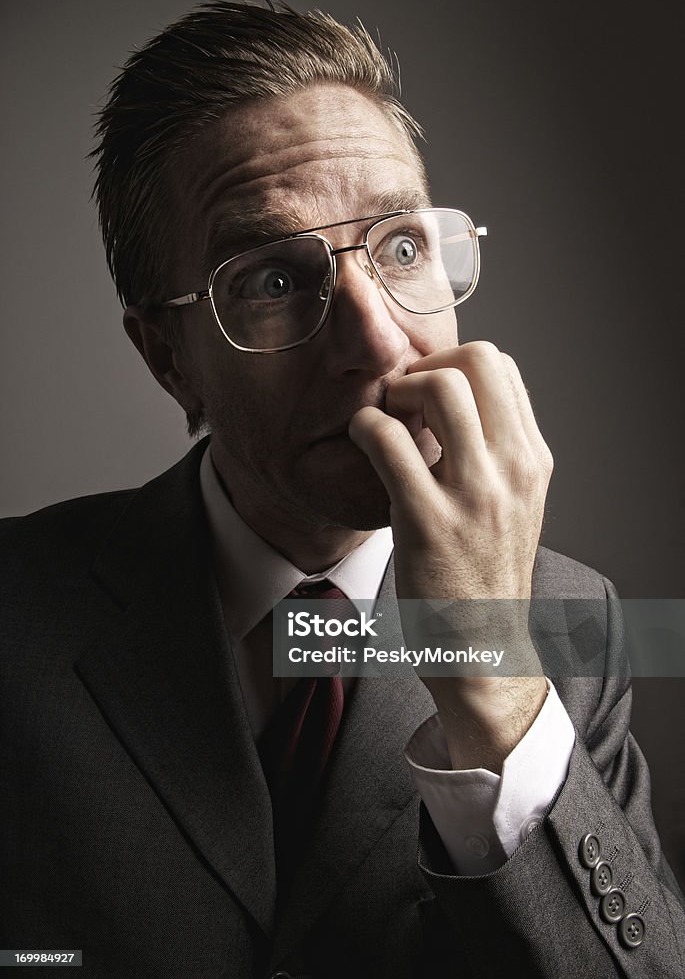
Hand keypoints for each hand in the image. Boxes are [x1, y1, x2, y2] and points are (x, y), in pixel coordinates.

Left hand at [348, 342, 551, 770]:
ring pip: (439, 387)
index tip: (425, 388)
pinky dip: (365, 426)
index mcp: (531, 460)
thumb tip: (459, 400)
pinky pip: (389, 441)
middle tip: (401, 397)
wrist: (485, 648)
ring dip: (397, 389)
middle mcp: (512, 469)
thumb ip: (497, 452)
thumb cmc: (486, 575)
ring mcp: (474, 494)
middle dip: (426, 364)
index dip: (453, 362)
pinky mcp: (429, 522)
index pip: (501, 367)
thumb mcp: (515, 505)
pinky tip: (361, 441)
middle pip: (476, 360)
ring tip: (385, 417)